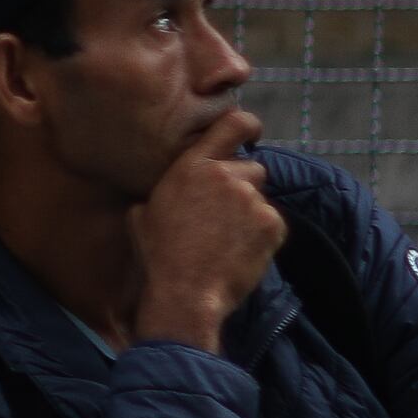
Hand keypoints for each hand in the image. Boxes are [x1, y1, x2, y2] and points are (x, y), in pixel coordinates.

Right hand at [130, 108, 282, 349]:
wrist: (185, 293)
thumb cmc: (159, 257)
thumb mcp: (143, 215)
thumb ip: (163, 192)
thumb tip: (164, 194)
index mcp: (191, 167)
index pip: (232, 124)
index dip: (247, 125)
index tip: (252, 133)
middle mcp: (225, 175)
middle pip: (252, 169)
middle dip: (244, 188)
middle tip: (225, 217)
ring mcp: (251, 199)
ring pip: (261, 200)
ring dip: (251, 216)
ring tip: (228, 242)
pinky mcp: (272, 224)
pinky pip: (274, 224)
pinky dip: (263, 237)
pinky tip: (240, 254)